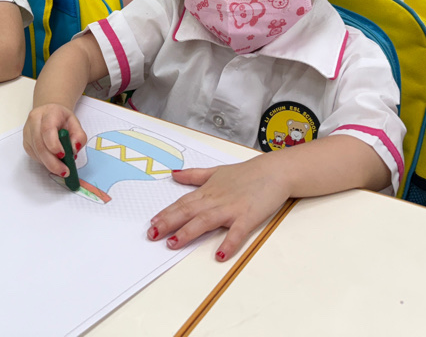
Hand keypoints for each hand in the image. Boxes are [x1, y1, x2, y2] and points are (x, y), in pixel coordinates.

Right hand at [22, 104, 85, 178]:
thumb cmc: (62, 119)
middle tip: (64, 171)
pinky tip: (53, 161)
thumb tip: (74, 149)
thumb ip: (79, 136)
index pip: (47, 129)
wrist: (49, 113)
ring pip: (37, 152)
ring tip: (62, 168)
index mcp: (49, 112)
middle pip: (40, 144)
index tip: (64, 155)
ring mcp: (28, 132)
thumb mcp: (75, 123)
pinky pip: (35, 156)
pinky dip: (45, 162)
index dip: (54, 144)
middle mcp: (34, 121)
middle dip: (52, 162)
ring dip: (49, 164)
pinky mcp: (26, 143)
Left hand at [146, 156, 289, 261]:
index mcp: (207, 191)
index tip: (151, 223)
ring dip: (188, 232)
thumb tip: (174, 174)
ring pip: (205, 221)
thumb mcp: (216, 171)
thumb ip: (194, 175)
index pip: (182, 203)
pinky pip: (236, 232)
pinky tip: (219, 255)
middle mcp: (216, 200)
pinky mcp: (248, 217)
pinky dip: (228, 243)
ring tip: (173, 243)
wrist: (274, 171)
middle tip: (152, 234)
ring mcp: (231, 209)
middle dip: (168, 223)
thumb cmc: (247, 173)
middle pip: (188, 212)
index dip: (165, 213)